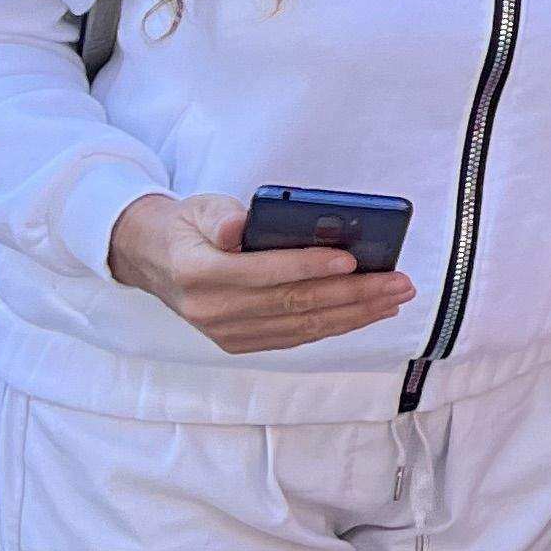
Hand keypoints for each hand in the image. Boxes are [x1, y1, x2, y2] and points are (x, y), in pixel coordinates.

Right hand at [105, 192, 413, 354]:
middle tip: (398, 283)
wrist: (152, 260)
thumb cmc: (187, 227)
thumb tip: (242, 226)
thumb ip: (221, 216)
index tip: (352, 259)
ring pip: (300, 327)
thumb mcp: (198, 208)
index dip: (309, 267)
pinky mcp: (238, 342)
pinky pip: (294, 337)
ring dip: (354, 315)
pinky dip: (334, 326)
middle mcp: (211, 310)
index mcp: (198, 273)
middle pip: (293, 305)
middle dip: (352, 294)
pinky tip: (366, 313)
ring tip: (393, 299)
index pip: (263, 273)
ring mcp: (225, 332)